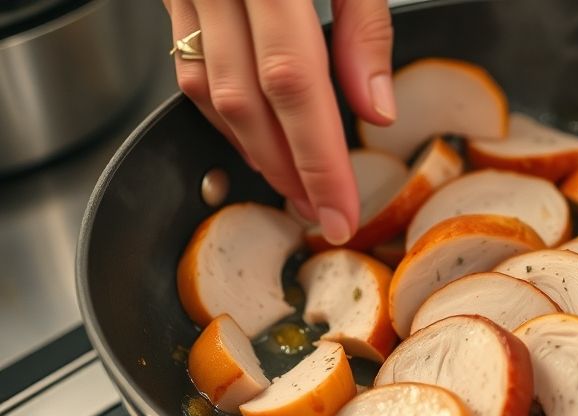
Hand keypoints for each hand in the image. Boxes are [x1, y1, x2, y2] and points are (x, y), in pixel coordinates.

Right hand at [163, 0, 396, 243]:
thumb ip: (365, 27)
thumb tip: (376, 109)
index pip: (293, 83)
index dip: (317, 159)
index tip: (339, 212)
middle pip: (245, 102)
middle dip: (285, 171)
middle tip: (319, 213)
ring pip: (209, 91)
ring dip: (252, 150)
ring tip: (292, 187)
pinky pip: (188, 66)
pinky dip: (222, 113)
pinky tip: (253, 137)